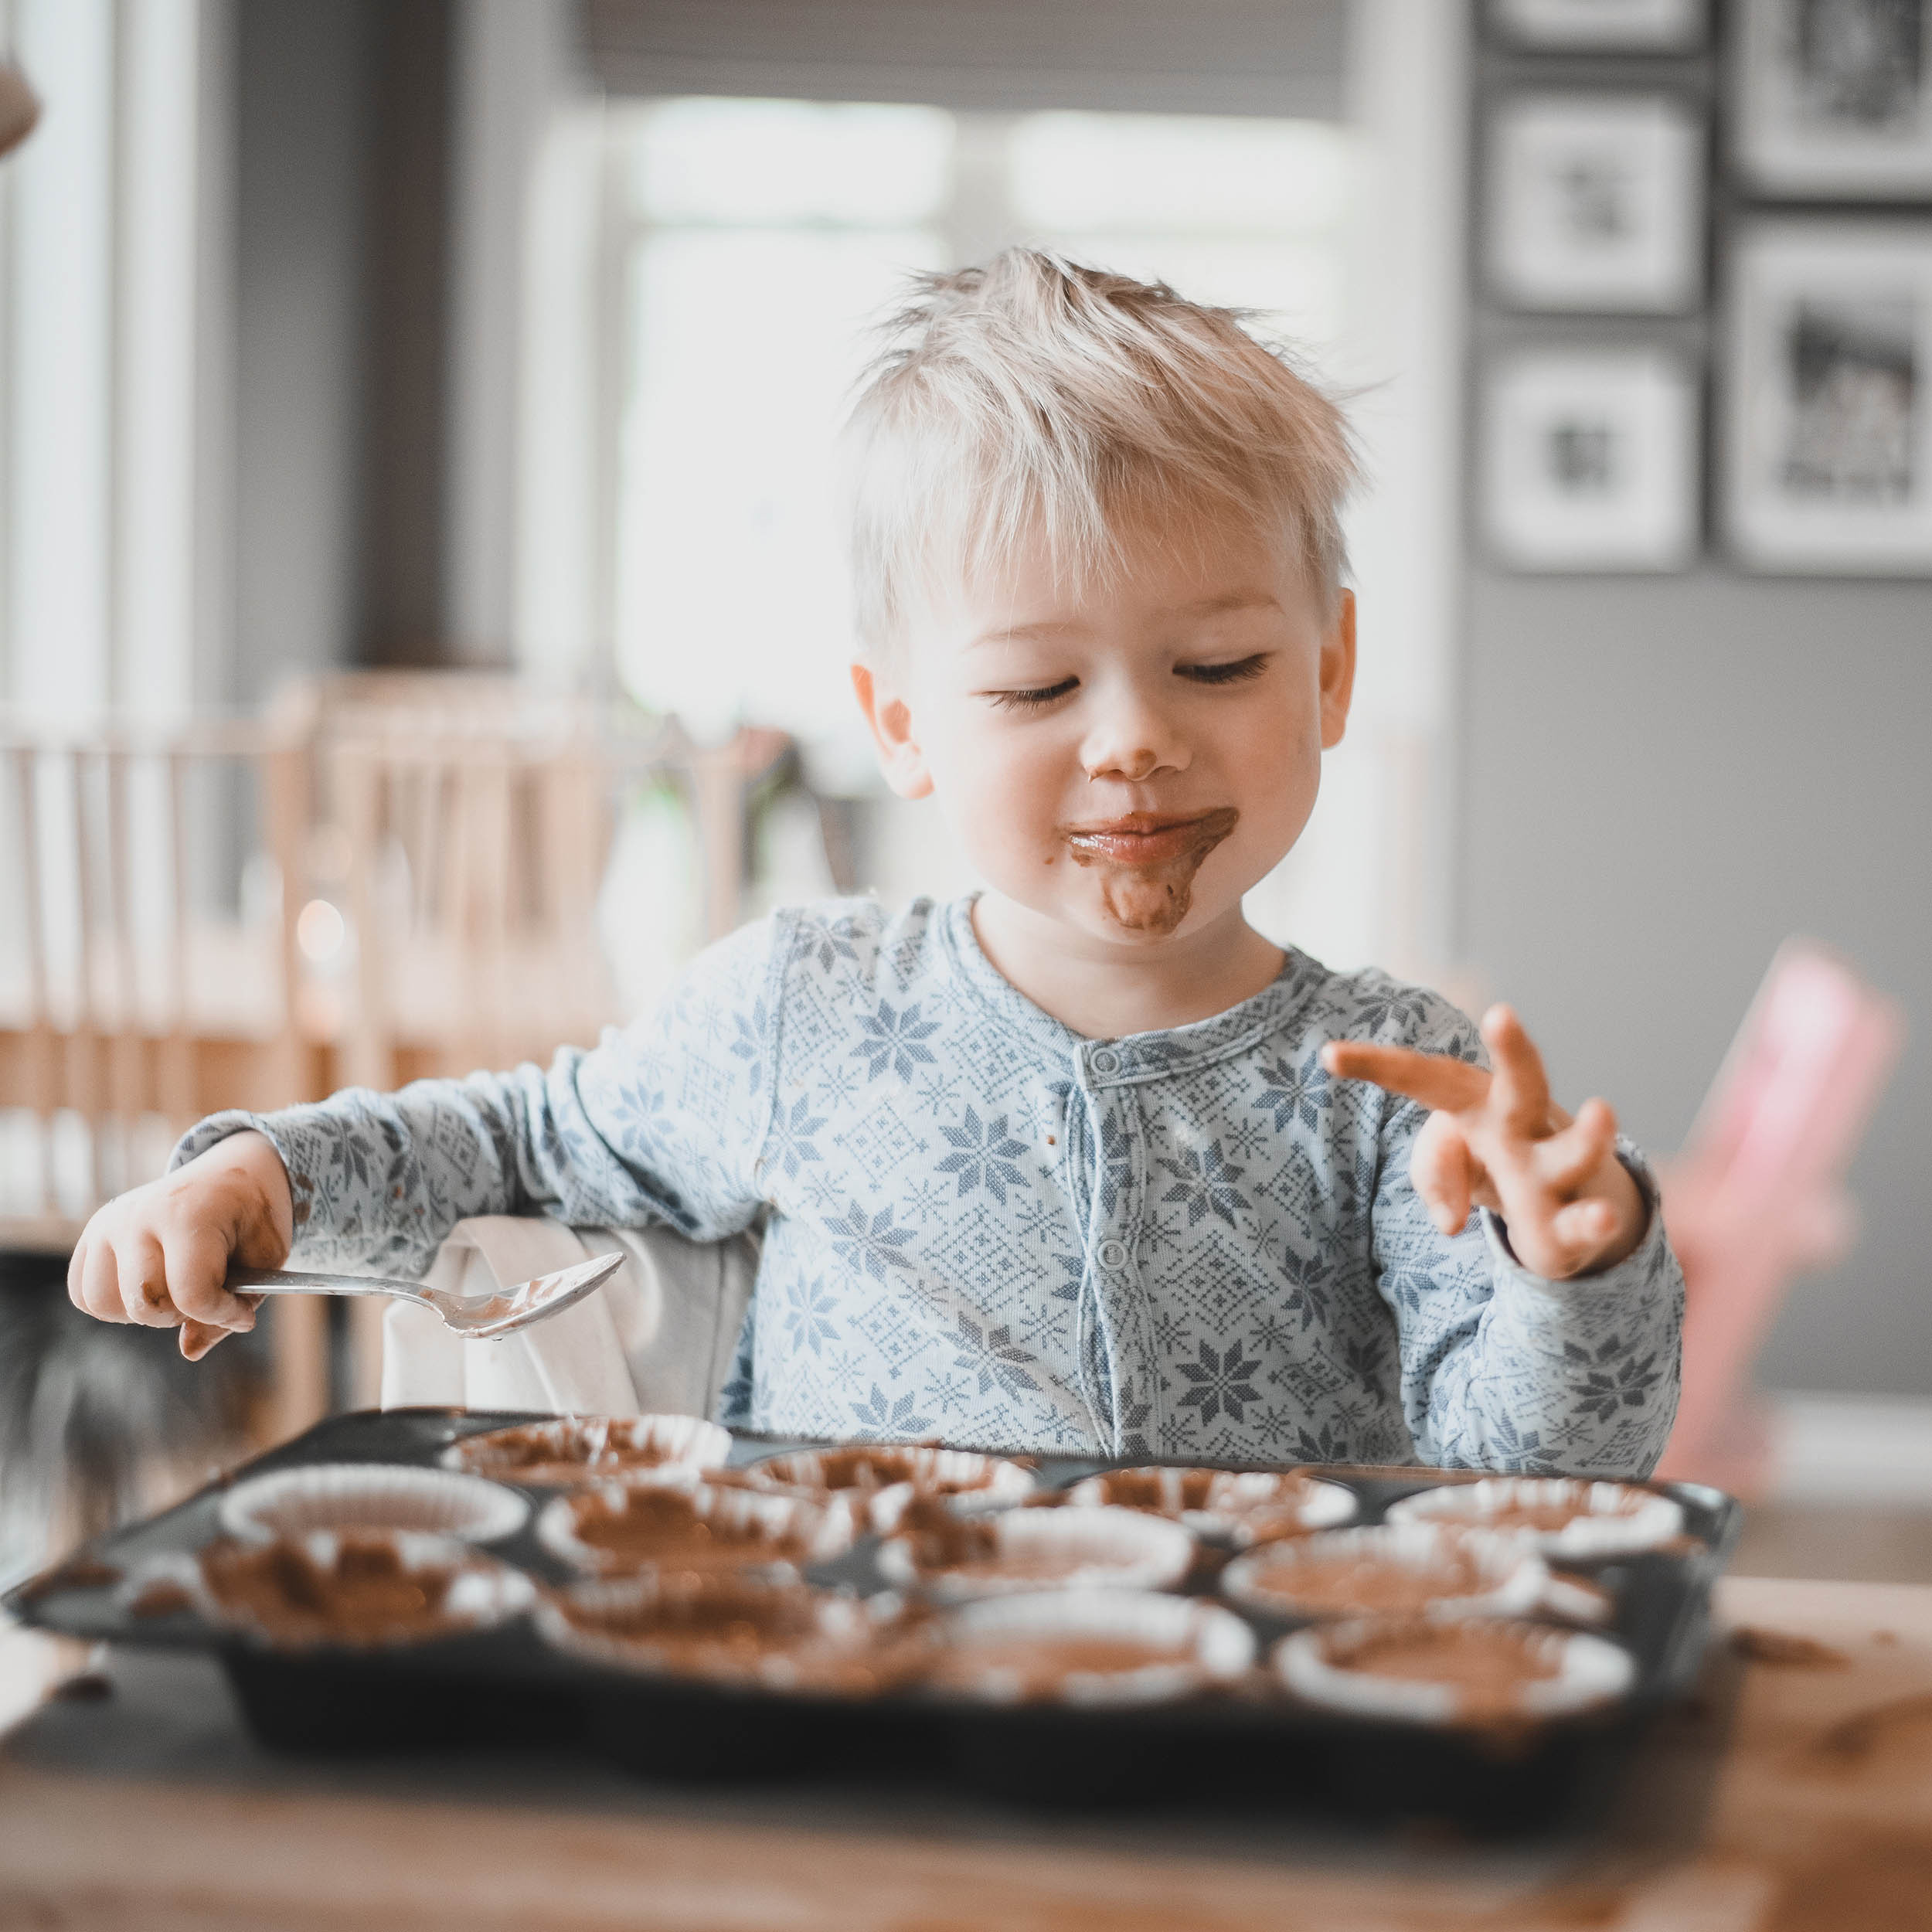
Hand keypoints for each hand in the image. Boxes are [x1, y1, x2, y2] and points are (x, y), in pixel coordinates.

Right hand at [67, 1132, 294, 1358]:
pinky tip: (149, 1284)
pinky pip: (85, 1295)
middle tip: (208, 1290)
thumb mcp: (266, 1258)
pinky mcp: (91, 1235)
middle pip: (145, 1305)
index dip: (222, 1314)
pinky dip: (115, 1303)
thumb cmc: (252, 1218)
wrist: (231, 1174)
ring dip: (145, 1312)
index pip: (192, 1293)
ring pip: (105, 1305)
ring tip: (176, 1286)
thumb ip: (233, 1306)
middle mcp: (138, 1215)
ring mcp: (108, 1224)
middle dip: (182, 1314)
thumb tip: (189, 1350)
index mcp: (189, 1214)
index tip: (242, 1310)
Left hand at [1321, 1005, 1646, 1280]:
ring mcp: (1554, 1169)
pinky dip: (1593, 1222)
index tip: (1328, 1055)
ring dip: (1586, 1137)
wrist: (1557, 1207)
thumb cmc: (1486, 1164)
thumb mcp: (1443, 1164)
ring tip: (1601, 1110)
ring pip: (1571, 1153)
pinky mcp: (1573, 1223)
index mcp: (1475, 1102)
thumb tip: (1449, 1221)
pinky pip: (1583, 1223)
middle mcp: (1522, 1125)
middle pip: (1523, 1083)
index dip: (1377, 1066)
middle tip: (1501, 1014)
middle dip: (1514, 1050)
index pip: (1424, 1078)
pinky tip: (1600, 1215)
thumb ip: (1436, 1174)